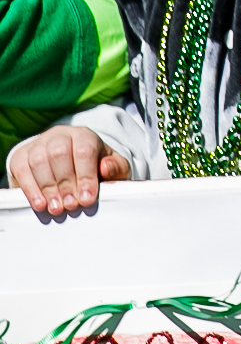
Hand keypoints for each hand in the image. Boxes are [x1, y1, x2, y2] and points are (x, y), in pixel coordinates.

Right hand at [9, 126, 126, 215]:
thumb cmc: (93, 166)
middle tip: (70, 205)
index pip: (85, 150)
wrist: (70, 163)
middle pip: (59, 153)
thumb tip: (106, 168)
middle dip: (66, 183)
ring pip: (39, 161)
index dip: (86, 176)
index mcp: (84, 135)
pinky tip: (40, 204)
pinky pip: (21, 169)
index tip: (86, 198)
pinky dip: (30, 188)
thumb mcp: (113, 167)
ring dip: (47, 187)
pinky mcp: (20, 156)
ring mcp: (38, 144)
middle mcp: (60, 135)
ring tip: (56, 207)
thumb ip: (117, 168)